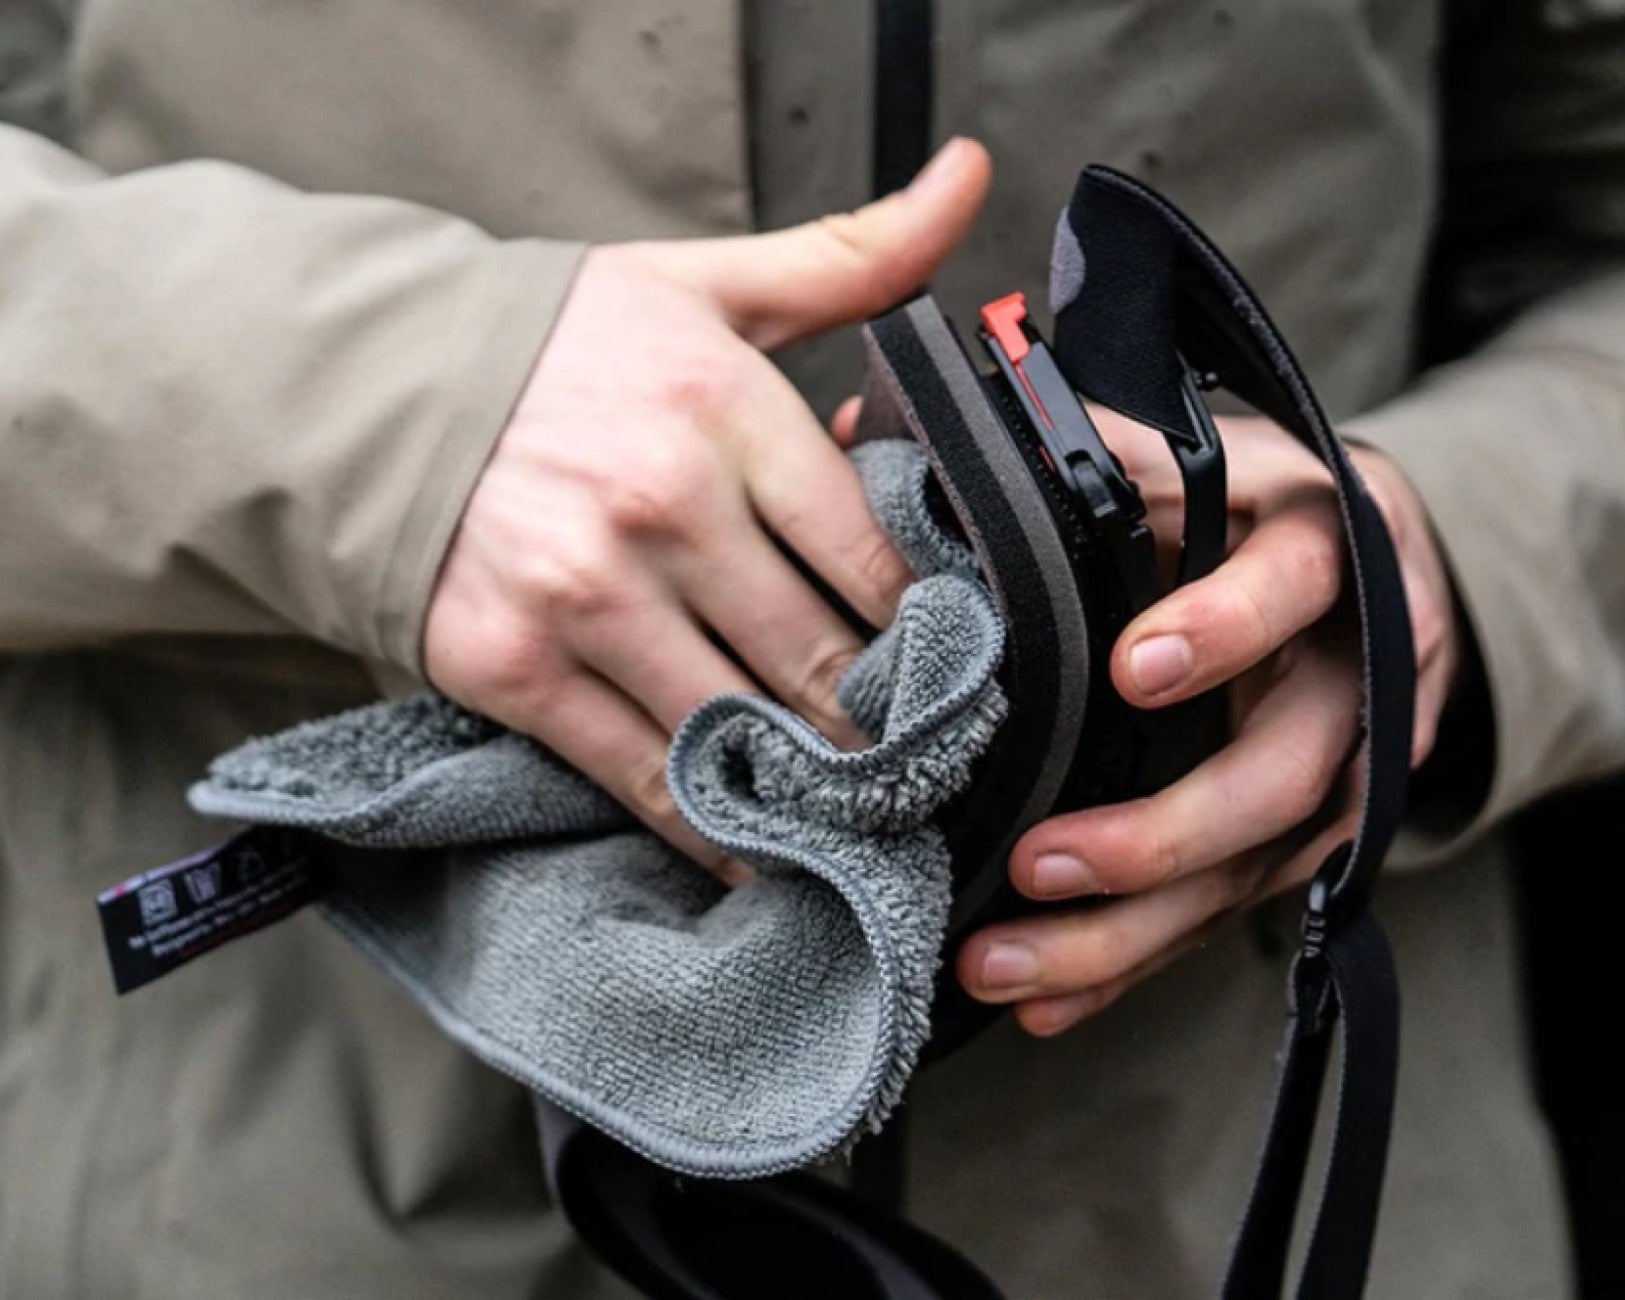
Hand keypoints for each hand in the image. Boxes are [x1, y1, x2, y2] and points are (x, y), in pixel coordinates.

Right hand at [425, 139, 993, 866]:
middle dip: (889, 726)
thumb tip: (970, 179)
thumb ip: (848, 259)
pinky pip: (642, 775)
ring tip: (870, 821)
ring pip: (743, 729)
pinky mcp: (515, 668)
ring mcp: (583, 597)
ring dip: (817, 789)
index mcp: (725, 410)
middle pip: (822, 658)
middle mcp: (661, 507)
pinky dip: (711, 828)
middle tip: (937, 769)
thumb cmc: (556, 345)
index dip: (936, 631)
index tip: (964, 675)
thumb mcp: (701, 286)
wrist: (364, 392)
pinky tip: (760, 855)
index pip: (873, 554)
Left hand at [956, 412, 1458, 1034]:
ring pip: (1248, 874)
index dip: (1224, 627)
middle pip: (1281, 774)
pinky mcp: (1310, 844)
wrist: (1369, 573)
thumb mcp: (1192, 454)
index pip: (1295, 585)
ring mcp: (1344, 776)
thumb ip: (1069, 446)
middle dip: (1160, 832)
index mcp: (1329, 549)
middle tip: (1036, 863)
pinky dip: (1133, 963)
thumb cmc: (1252, 505)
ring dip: (1123, 931)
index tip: (1132, 670)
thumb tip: (865, 427)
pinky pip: (1224, 916)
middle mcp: (1359, 674)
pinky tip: (1045, 1004)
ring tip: (998, 959)